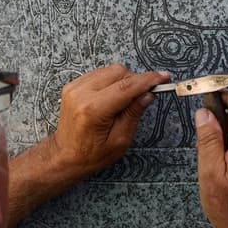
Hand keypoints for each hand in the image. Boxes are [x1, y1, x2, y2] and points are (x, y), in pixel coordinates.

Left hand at [50, 64, 168, 177]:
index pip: (127, 86)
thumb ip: (133, 114)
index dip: (148, 80)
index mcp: (94, 110)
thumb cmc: (91, 154)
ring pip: (109, 70)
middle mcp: (81, 94)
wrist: (64, 156)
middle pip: (119, 72)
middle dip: (135, 81)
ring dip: (123, 81)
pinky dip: (110, 81)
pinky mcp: (72, 85)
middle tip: (143, 96)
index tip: (163, 77)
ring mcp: (74, 88)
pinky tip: (111, 97)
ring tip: (124, 101)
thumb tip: (148, 95)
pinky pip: (99, 74)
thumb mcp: (119, 140)